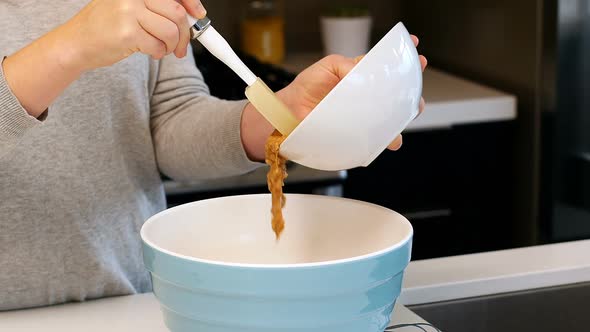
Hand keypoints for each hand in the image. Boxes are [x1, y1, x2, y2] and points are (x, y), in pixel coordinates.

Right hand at [59, 0, 206, 71]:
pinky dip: (158, 53)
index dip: (192, 2)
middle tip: (180, 46)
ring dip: (171, 45)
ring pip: (170, 31)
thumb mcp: (131, 7)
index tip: (199, 14)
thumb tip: (193, 14)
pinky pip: (158, 46)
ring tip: (162, 48)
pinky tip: (149, 52)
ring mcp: (129, 12)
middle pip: (177, 12)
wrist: (76, 43)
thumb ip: (158, 7)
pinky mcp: (127, 32)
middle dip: (184, 34)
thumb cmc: (106, 26)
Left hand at [241, 35, 427, 160]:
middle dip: (410, 89)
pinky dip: (386, 137)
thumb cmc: (304, 90)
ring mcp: (361, 117)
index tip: (416, 52)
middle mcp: (362, 97)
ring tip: (409, 110)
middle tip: (416, 86)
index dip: (402, 60)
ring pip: (390, 117)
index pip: (384, 67)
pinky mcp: (357, 135)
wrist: (287, 117)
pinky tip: (390, 136)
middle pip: (394, 93)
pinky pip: (376, 137)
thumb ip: (349, 65)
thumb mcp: (328, 66)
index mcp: (358, 77)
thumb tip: (365, 70)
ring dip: (403, 115)